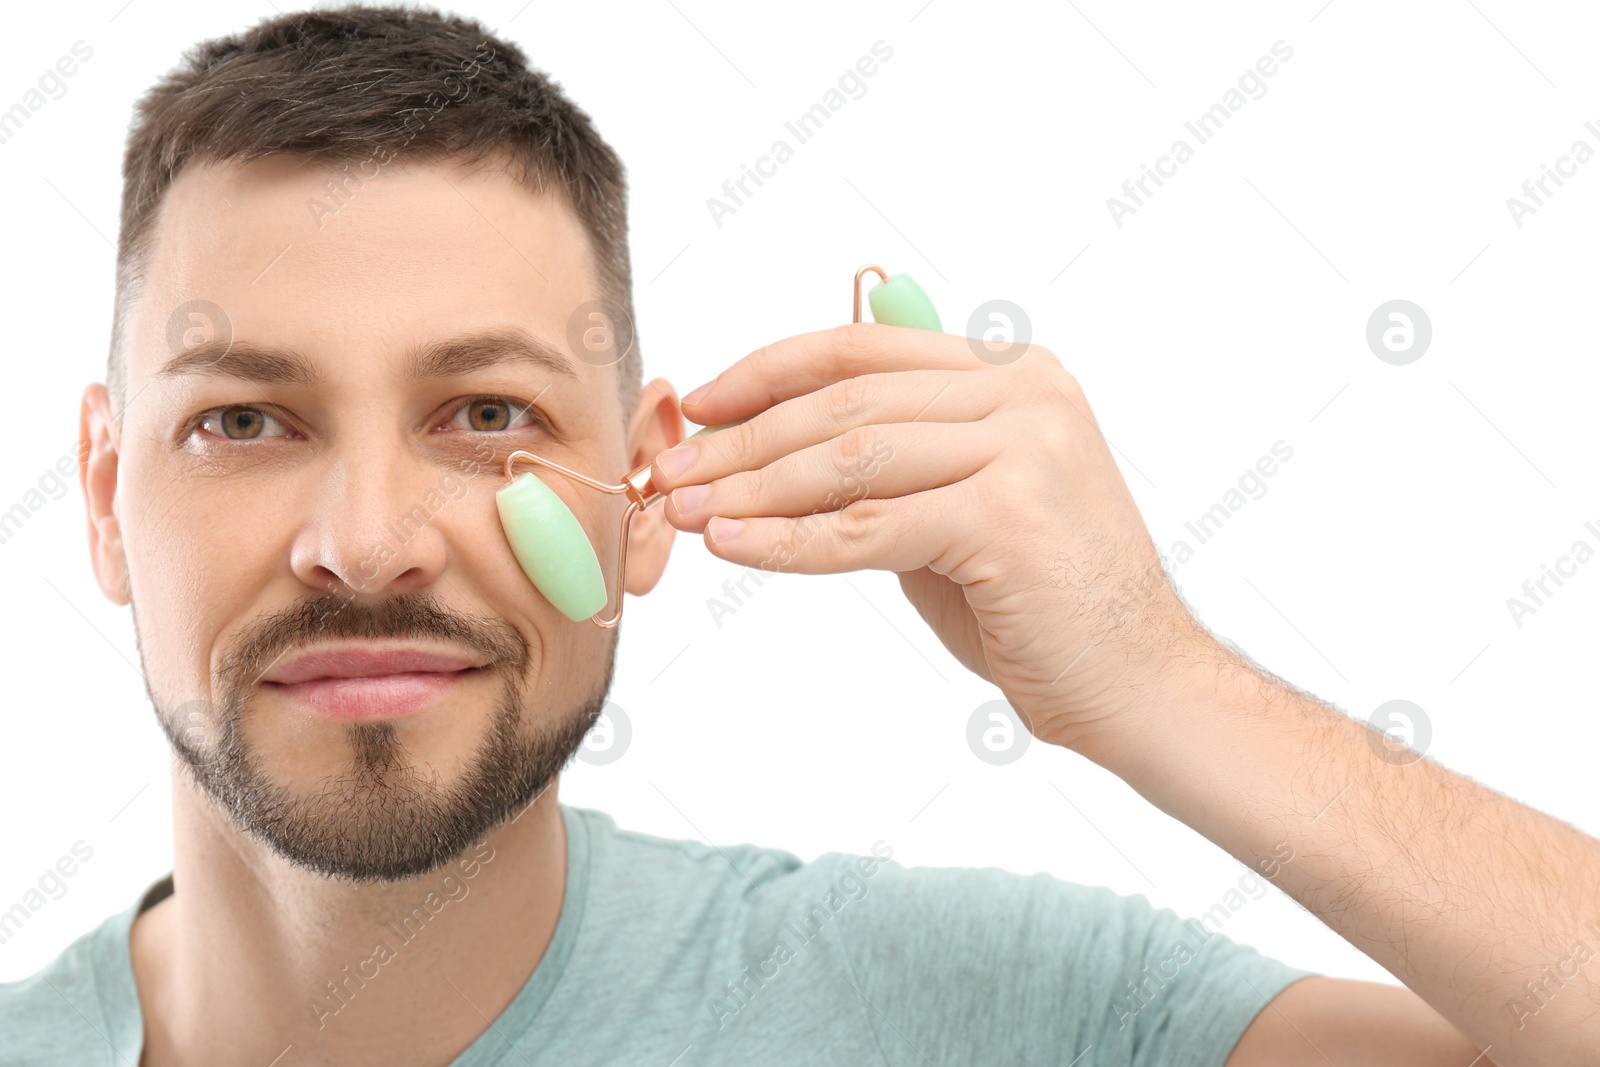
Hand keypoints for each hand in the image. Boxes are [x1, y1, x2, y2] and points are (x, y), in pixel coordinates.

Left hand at [650, 323, 1218, 750]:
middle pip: (846, 401)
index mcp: (1013, 372)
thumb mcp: (959, 507)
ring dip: (754, 489)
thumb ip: (891, 463)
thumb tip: (771, 446)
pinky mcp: (1007, 516)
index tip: (702, 406)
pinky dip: (789, 540)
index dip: (769, 373)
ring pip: (849, 457)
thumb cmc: (1040, 603)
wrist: (1138, 683)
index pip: (862, 349)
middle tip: (675, 472)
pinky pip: (867, 527)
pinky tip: (734, 547)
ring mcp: (1023, 448)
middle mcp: (1024, 393)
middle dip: (745, 439)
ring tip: (689, 513)